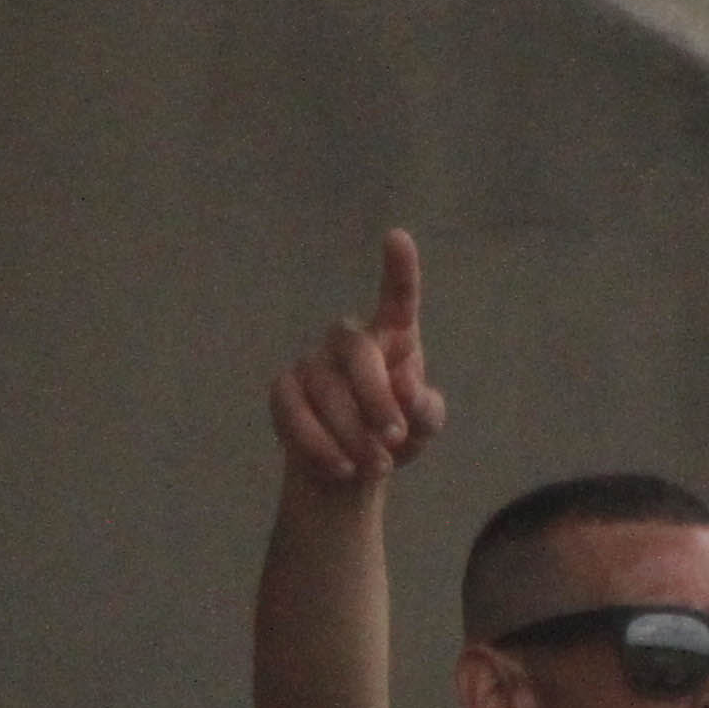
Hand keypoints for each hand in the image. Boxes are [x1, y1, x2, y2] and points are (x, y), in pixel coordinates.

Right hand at [267, 229, 449, 488]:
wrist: (350, 470)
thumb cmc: (393, 436)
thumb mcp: (422, 427)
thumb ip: (425, 409)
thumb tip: (407, 390)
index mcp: (392, 337)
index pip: (398, 297)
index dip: (399, 268)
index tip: (398, 237)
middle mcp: (349, 340)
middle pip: (359, 352)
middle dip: (378, 400)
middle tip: (395, 439)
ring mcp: (312, 362)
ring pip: (327, 392)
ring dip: (354, 435)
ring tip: (375, 466)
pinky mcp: (283, 391)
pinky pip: (295, 414)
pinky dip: (321, 446)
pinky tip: (341, 469)